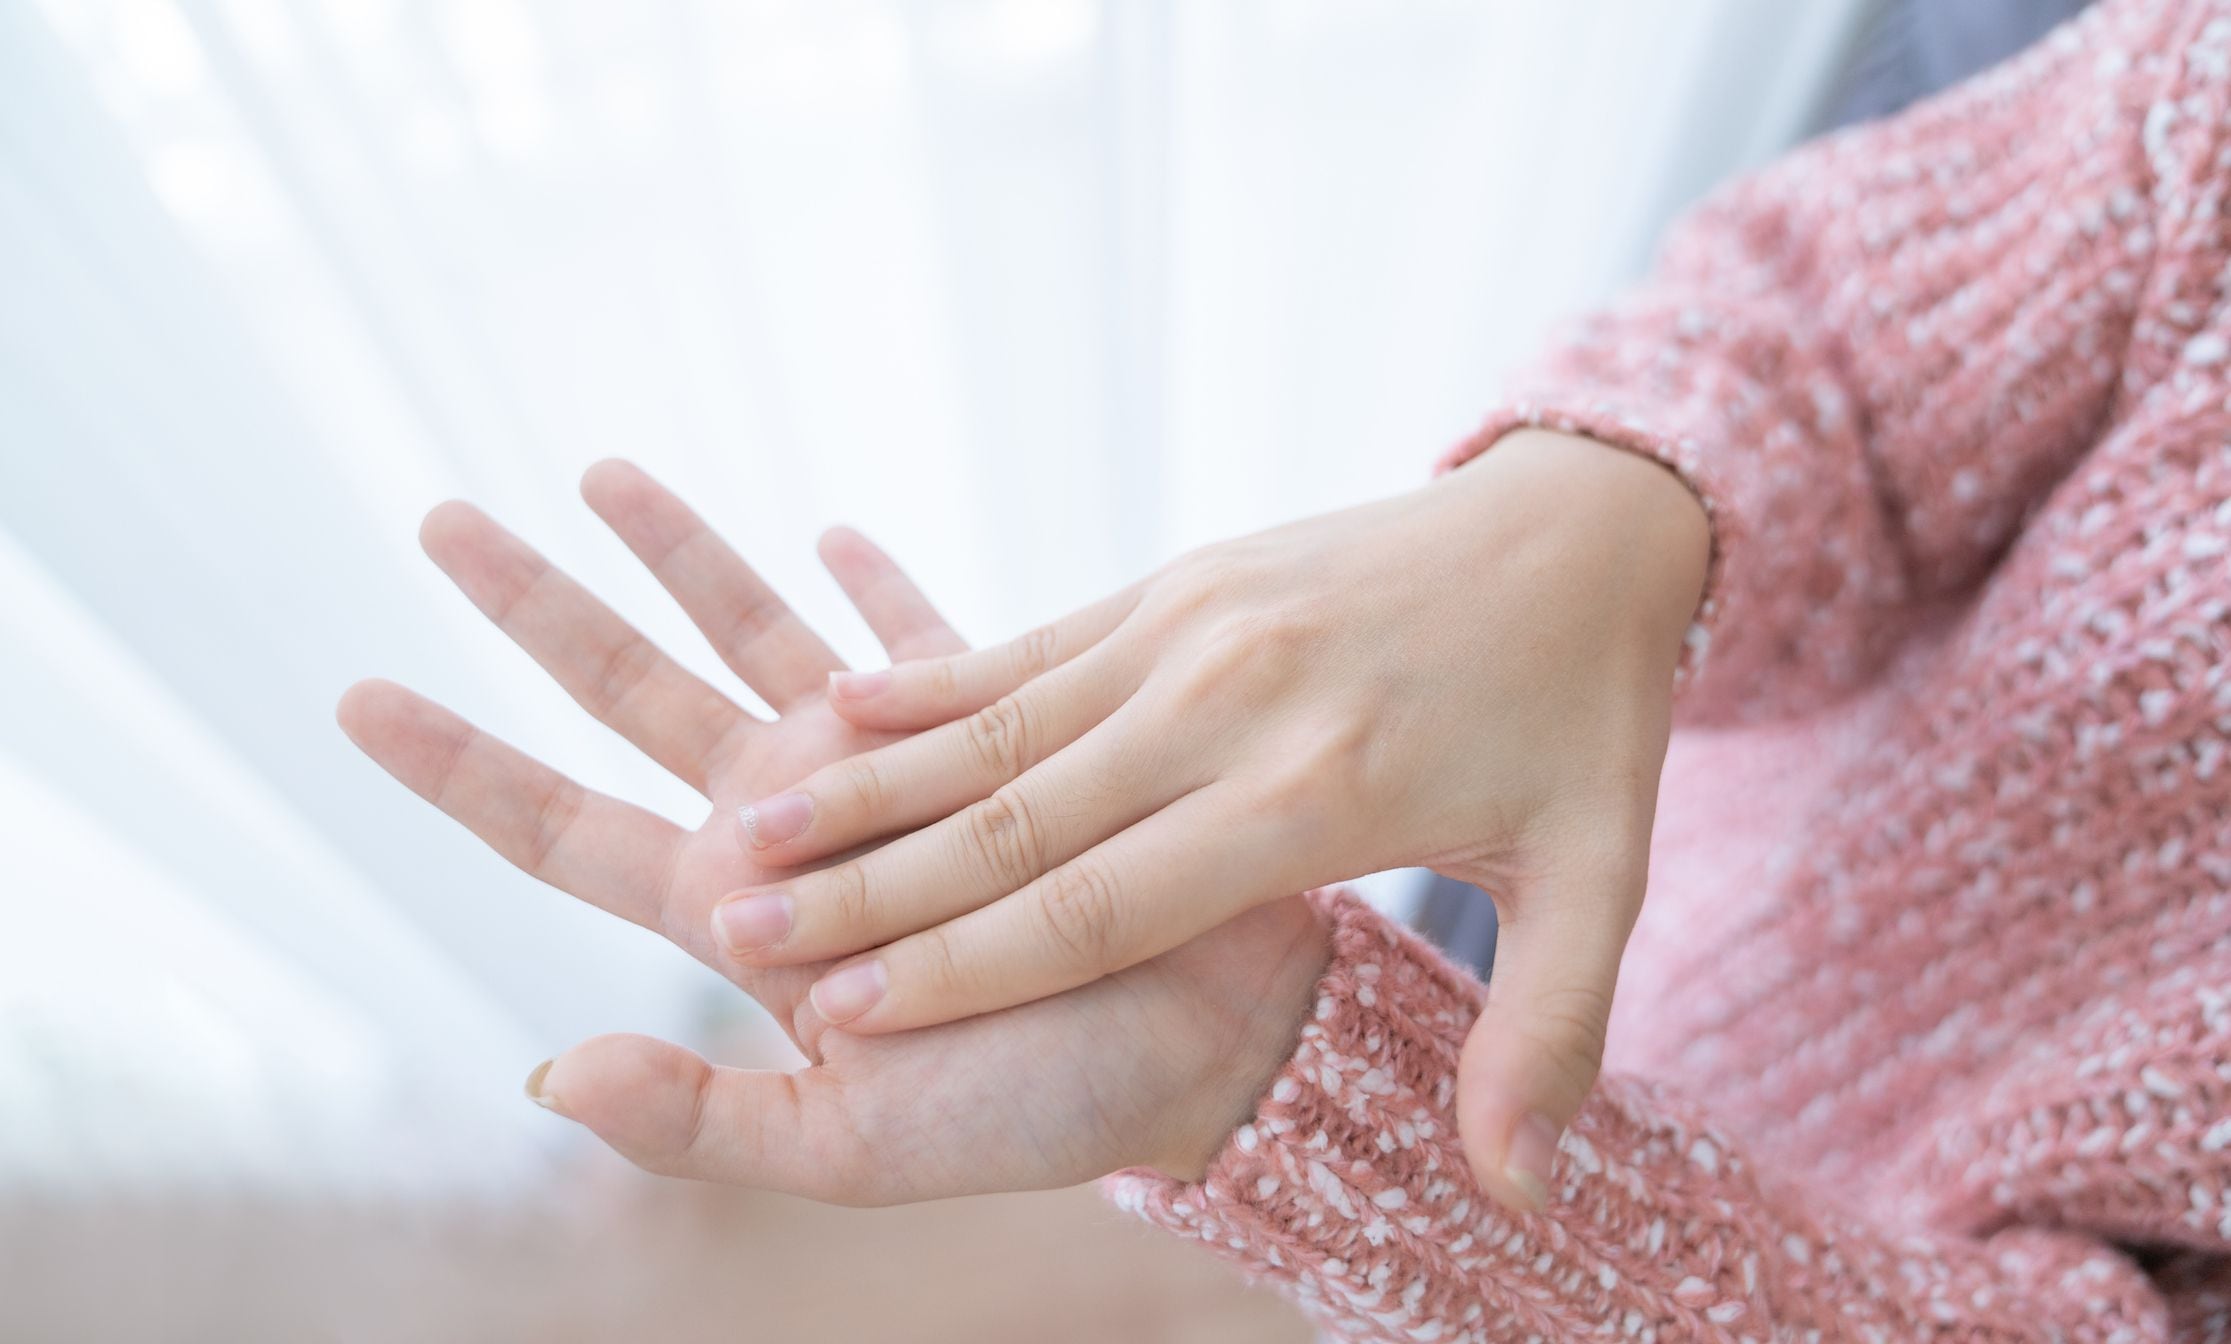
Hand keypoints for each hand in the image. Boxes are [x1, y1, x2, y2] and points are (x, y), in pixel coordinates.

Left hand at [339, 461, 1327, 1198]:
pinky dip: (870, 585)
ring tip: (602, 473)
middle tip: (441, 519)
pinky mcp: (981, 734)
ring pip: (750, 635)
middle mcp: (789, 826)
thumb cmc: (1031, 1112)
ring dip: (680, 555)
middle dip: (538, 609)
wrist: (1198, 1050)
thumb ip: (700, 1117)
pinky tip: (830, 527)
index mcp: (737, 912)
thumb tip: (551, 1072)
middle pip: (627, 696)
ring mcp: (880, 771)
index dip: (459, 766)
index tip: (357, 698)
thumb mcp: (848, 1147)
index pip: (563, 829)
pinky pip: (914, 638)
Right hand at [716, 429, 1708, 1210]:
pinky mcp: (1176, 582)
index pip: (1101, 901)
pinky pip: (1028, 646)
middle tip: (737, 931)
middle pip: (1016, 817)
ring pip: (997, 726)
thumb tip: (1521, 1197)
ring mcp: (1192, 628)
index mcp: (1316, 795)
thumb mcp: (1600, 878)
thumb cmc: (1584, 716)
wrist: (1580, 523)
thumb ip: (1550, 1035)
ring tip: (750, 829)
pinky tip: (833, 705)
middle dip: (870, 886)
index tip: (844, 1018)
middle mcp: (1227, 705)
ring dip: (869, 782)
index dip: (966, 966)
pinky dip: (929, 683)